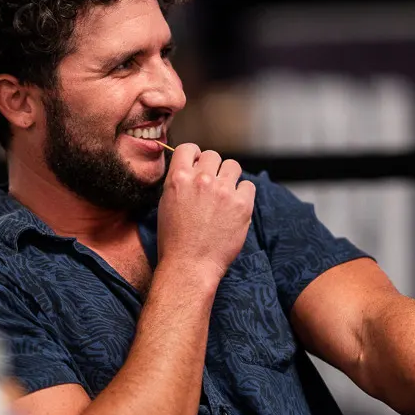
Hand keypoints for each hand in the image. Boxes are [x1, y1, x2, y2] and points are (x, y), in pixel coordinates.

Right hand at [157, 144, 254, 283]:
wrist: (190, 266)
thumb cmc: (174, 241)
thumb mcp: (166, 204)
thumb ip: (179, 183)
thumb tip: (191, 169)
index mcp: (178, 178)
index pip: (189, 148)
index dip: (195, 156)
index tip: (199, 166)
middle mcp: (201, 180)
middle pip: (213, 155)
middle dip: (213, 169)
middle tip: (212, 187)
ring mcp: (223, 191)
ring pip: (233, 166)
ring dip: (229, 178)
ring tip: (225, 196)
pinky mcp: (242, 205)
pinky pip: (248, 186)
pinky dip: (243, 194)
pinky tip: (235, 208)